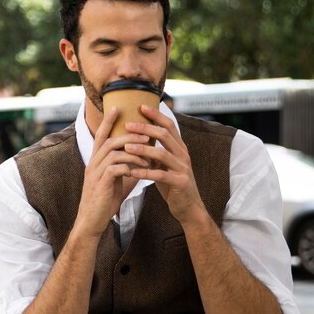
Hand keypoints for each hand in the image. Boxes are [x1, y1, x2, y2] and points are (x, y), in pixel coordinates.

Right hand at [76, 106, 150, 236]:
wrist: (91, 222)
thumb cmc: (103, 202)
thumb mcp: (113, 181)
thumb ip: (123, 167)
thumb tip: (139, 158)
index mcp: (95, 161)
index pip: (100, 135)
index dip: (108, 121)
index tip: (118, 107)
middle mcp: (93, 164)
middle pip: (110, 140)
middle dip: (129, 135)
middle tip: (147, 135)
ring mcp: (95, 173)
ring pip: (114, 152)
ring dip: (134, 151)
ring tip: (149, 155)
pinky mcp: (101, 184)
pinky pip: (116, 168)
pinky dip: (130, 166)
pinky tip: (141, 170)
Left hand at [124, 105, 206, 224]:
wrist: (188, 207)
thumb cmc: (172, 184)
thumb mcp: (163, 165)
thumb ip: (155, 151)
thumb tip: (138, 136)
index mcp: (179, 148)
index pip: (169, 126)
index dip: (156, 115)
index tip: (140, 106)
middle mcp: (183, 154)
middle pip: (165, 135)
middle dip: (145, 128)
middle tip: (127, 125)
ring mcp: (183, 168)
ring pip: (161, 154)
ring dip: (142, 150)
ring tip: (126, 148)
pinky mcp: (180, 182)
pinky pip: (160, 175)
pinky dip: (145, 173)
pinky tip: (132, 172)